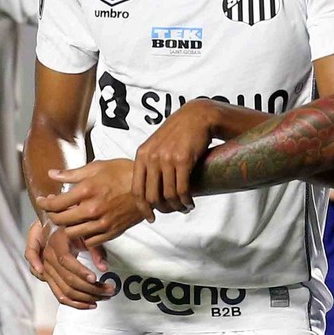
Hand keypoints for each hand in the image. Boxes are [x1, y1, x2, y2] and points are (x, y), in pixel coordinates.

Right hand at [24, 219, 113, 309]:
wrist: (53, 229)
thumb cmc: (71, 230)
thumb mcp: (85, 234)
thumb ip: (96, 249)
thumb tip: (104, 267)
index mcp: (57, 243)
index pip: (66, 260)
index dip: (80, 271)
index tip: (95, 278)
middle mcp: (48, 258)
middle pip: (68, 279)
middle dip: (91, 288)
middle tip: (109, 290)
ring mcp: (47, 271)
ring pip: (65, 291)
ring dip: (86, 298)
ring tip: (104, 297)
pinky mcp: (49, 280)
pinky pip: (60, 296)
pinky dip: (75, 303)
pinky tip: (90, 304)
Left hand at [37, 159, 154, 247]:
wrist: (149, 187)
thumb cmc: (124, 173)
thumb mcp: (97, 166)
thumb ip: (72, 173)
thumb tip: (52, 174)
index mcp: (87, 190)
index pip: (56, 203)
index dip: (45, 203)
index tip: (42, 202)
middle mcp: (92, 209)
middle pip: (61, 221)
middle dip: (53, 216)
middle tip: (54, 211)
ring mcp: (102, 223)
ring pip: (72, 233)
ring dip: (67, 227)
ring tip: (68, 219)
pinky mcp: (111, 232)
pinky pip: (89, 241)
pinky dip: (83, 236)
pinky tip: (84, 227)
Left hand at [133, 99, 215, 213]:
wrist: (196, 116)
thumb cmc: (178, 132)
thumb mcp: (156, 144)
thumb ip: (150, 163)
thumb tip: (150, 189)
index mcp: (142, 155)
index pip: (137, 189)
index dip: (143, 208)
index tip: (151, 217)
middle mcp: (151, 157)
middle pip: (152, 196)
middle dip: (162, 209)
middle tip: (172, 212)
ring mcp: (166, 159)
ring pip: (168, 195)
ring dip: (177, 206)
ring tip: (184, 208)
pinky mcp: (183, 160)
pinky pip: (182, 189)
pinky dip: (186, 200)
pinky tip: (190, 203)